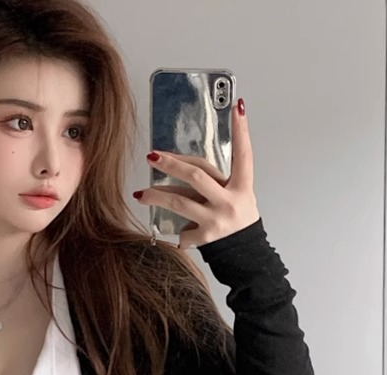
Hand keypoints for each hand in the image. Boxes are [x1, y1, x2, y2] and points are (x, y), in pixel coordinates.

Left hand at [133, 98, 259, 249]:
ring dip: (156, 196)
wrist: (245, 254)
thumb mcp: (237, 196)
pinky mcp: (207, 237)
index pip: (244, 155)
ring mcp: (218, 219)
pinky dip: (178, 232)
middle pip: (196, 176)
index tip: (237, 108)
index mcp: (242, 187)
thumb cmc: (237, 219)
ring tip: (140, 194)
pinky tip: (175, 234)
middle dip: (171, 165)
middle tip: (152, 156)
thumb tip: (182, 165)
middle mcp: (230, 201)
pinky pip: (183, 231)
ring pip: (180, 202)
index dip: (242, 131)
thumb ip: (215, 181)